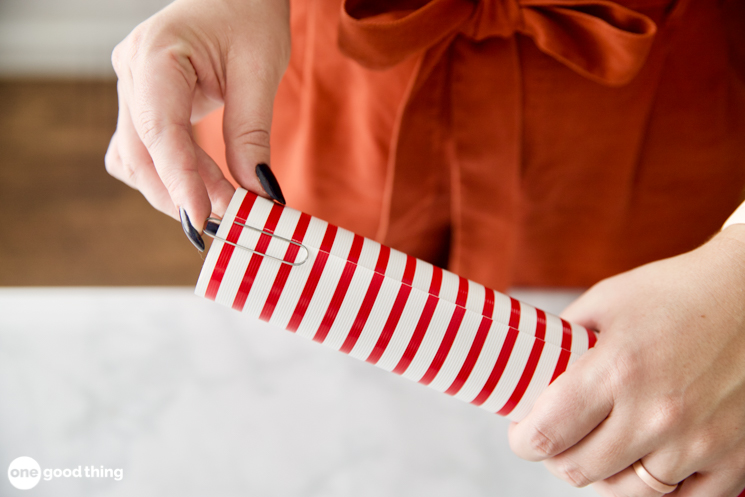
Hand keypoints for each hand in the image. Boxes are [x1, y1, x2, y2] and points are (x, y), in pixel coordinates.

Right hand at [105, 0, 289, 232]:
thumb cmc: (249, 13)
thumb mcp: (260, 70)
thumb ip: (251, 133)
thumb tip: (257, 192)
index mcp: (156, 52)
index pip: (160, 129)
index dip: (180, 180)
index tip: (202, 219)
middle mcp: (132, 71)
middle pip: (142, 153)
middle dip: (183, 193)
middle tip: (231, 220)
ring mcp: (132, 87)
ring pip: (138, 159)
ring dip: (177, 190)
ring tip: (226, 205)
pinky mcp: (142, 102)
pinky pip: (146, 151)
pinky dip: (173, 175)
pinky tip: (204, 186)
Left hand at [509, 225, 744, 496]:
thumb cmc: (676, 292)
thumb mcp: (607, 301)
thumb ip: (563, 339)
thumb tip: (528, 370)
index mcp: (616, 369)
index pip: (546, 434)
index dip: (523, 441)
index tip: (522, 433)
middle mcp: (655, 414)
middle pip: (577, 470)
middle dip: (555, 457)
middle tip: (558, 439)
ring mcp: (698, 442)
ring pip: (624, 492)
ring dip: (603, 474)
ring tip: (601, 448)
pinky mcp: (734, 459)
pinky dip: (657, 486)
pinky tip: (647, 459)